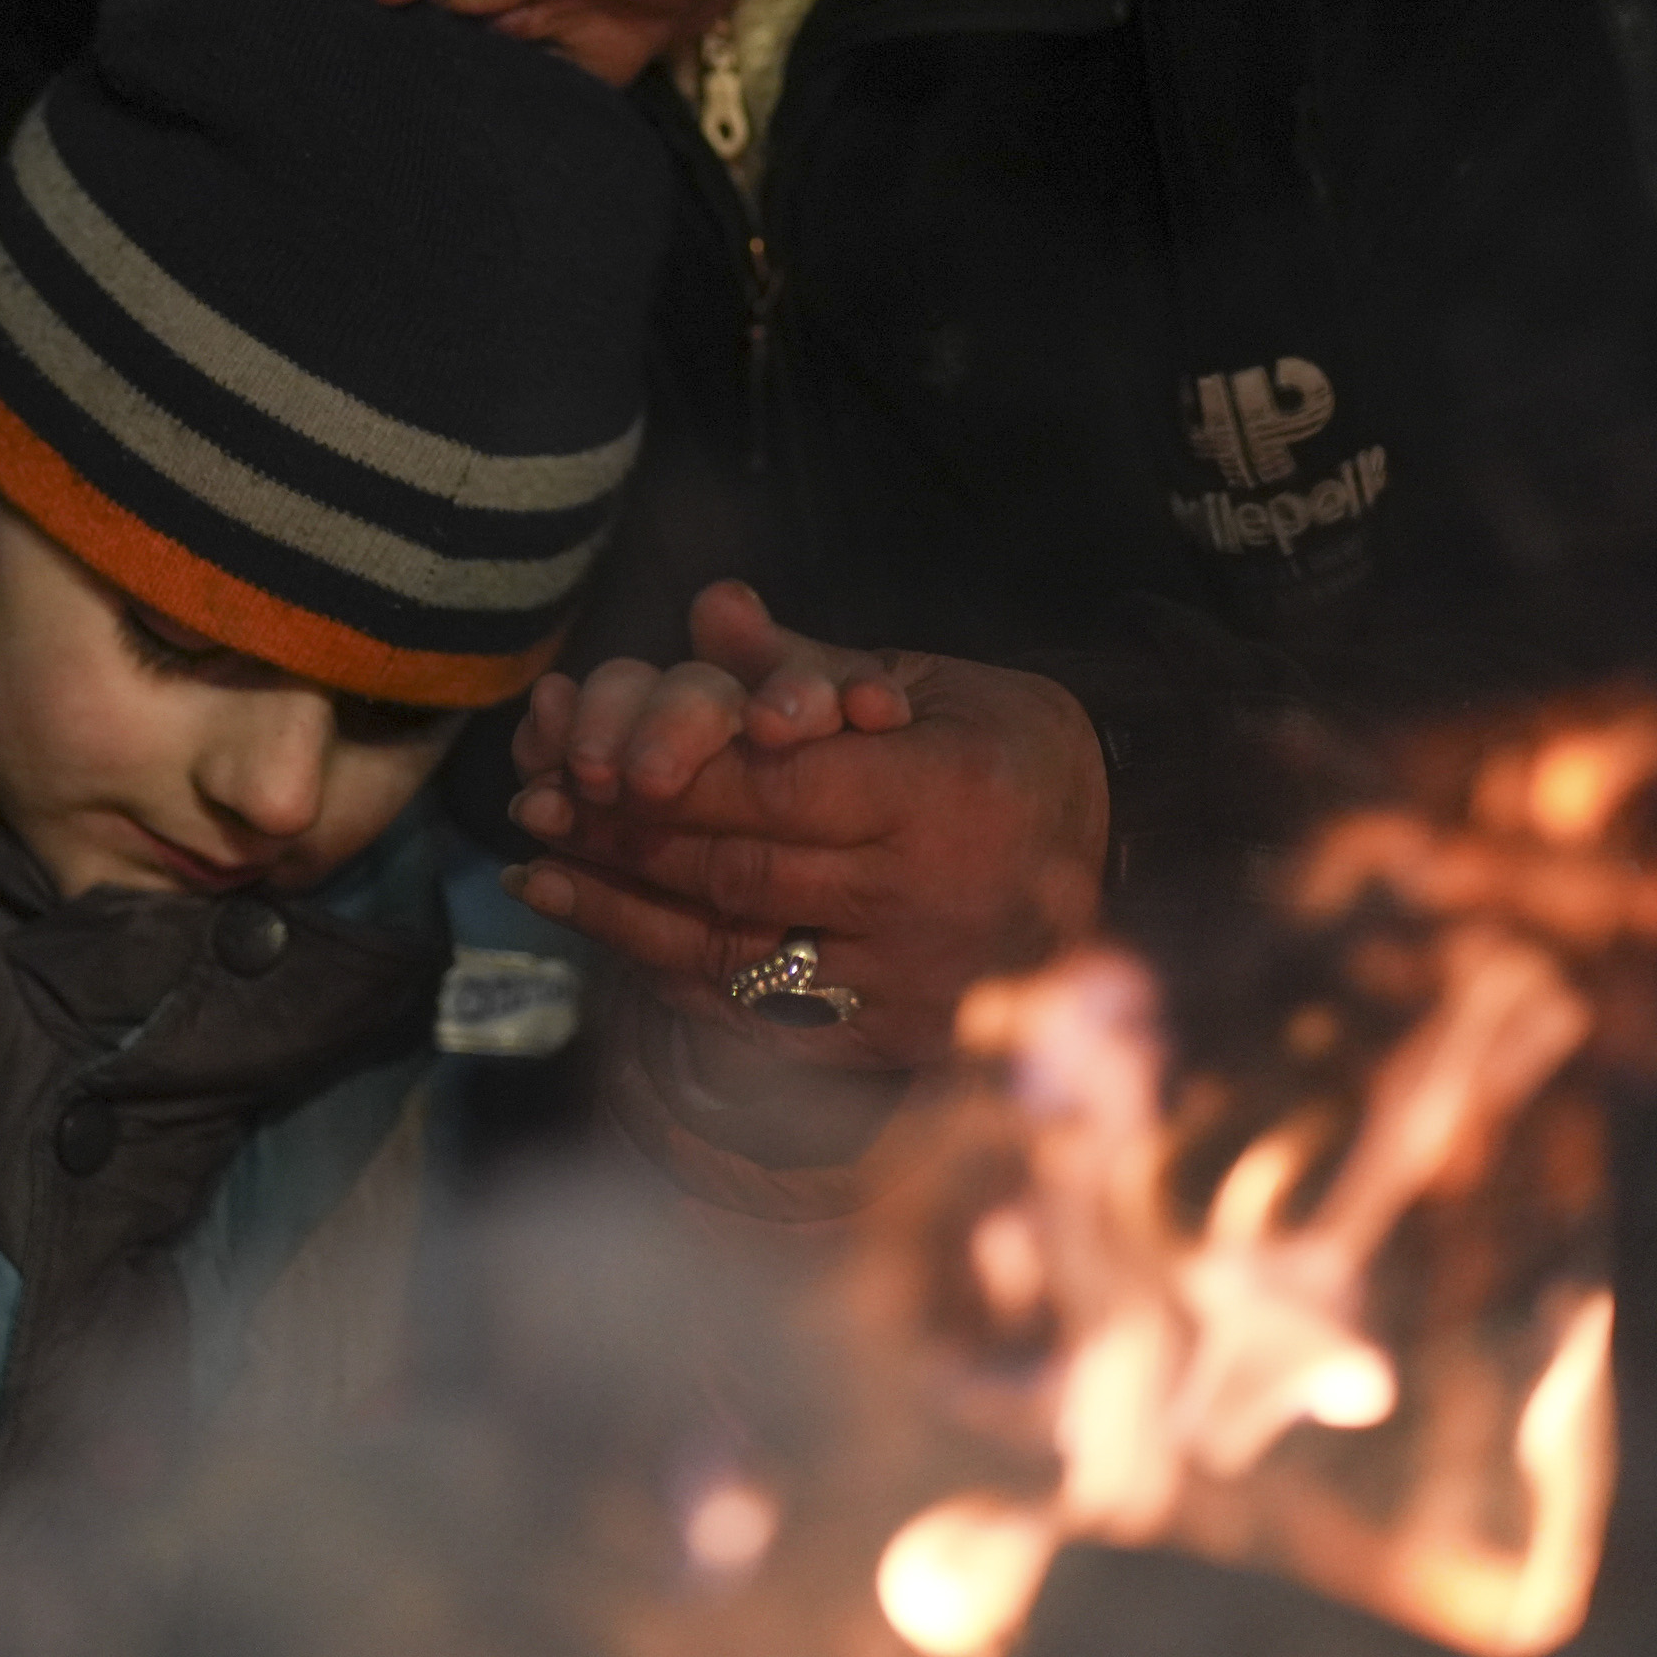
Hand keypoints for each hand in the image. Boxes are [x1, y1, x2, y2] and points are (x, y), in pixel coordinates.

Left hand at [505, 583, 1107, 1068]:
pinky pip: (760, 1015)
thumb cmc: (1017, 755)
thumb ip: (810, 662)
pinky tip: (614, 940)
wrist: (1124, 874)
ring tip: (538, 873)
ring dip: (620, 914)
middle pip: (737, 872)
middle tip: (532, 809)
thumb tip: (708, 613)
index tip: (580, 759)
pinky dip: (676, 978)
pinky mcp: (893, 1042)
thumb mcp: (936, 683)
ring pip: (734, 952)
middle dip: (620, 840)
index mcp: (942, 799)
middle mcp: (925, 903)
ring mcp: (908, 985)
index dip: (668, 780)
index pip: (773, 793)